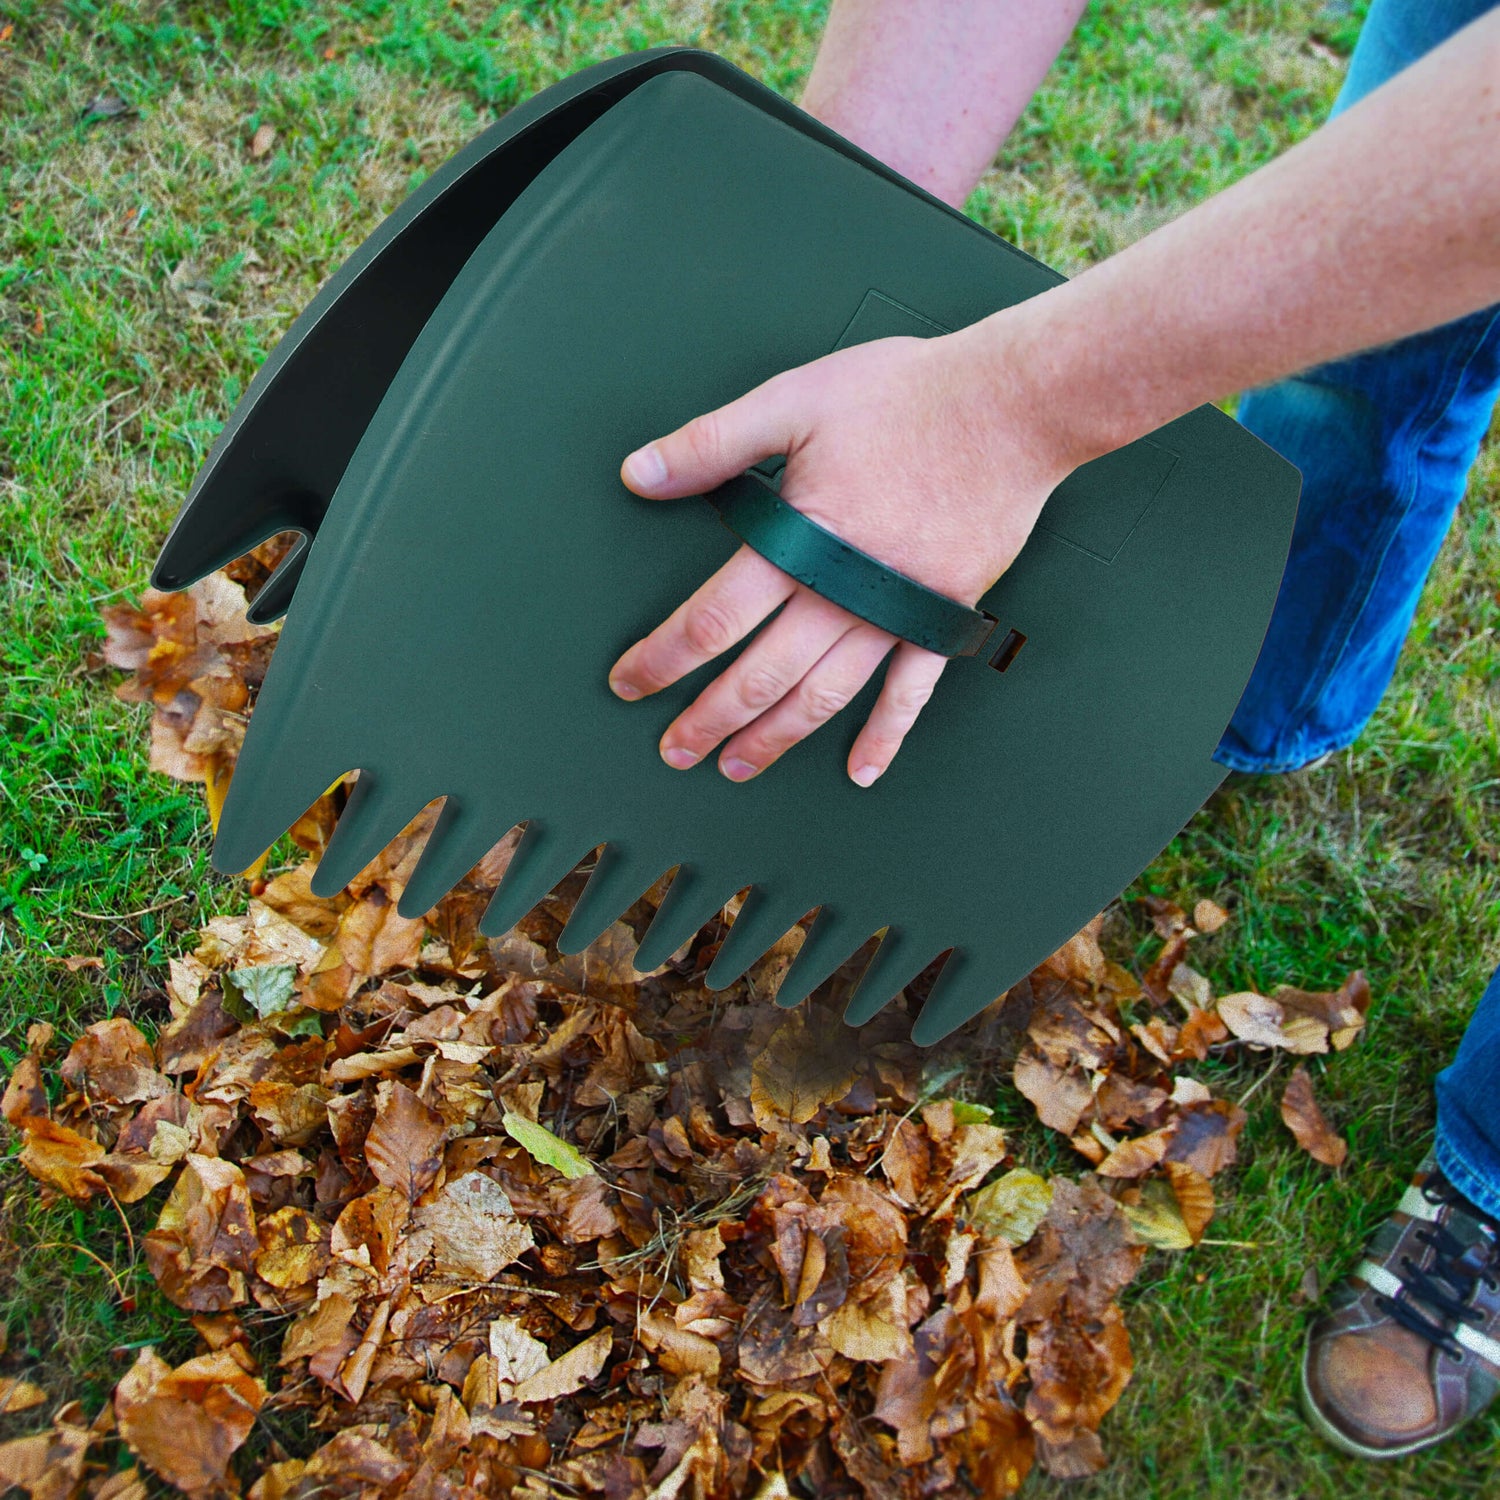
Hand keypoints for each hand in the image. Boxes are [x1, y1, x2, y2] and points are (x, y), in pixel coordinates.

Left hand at [609, 317, 1081, 785]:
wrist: (1012, 408)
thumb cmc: (907, 396)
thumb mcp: (793, 400)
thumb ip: (711, 444)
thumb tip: (640, 472)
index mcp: (800, 543)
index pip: (711, 622)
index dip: (663, 659)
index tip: (630, 683)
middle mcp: (843, 593)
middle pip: (760, 676)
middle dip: (710, 719)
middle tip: (675, 750)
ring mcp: (895, 613)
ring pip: (823, 697)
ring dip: (776, 738)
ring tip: (737, 767)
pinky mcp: (941, 617)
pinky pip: (911, 693)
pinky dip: (885, 736)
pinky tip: (861, 770)